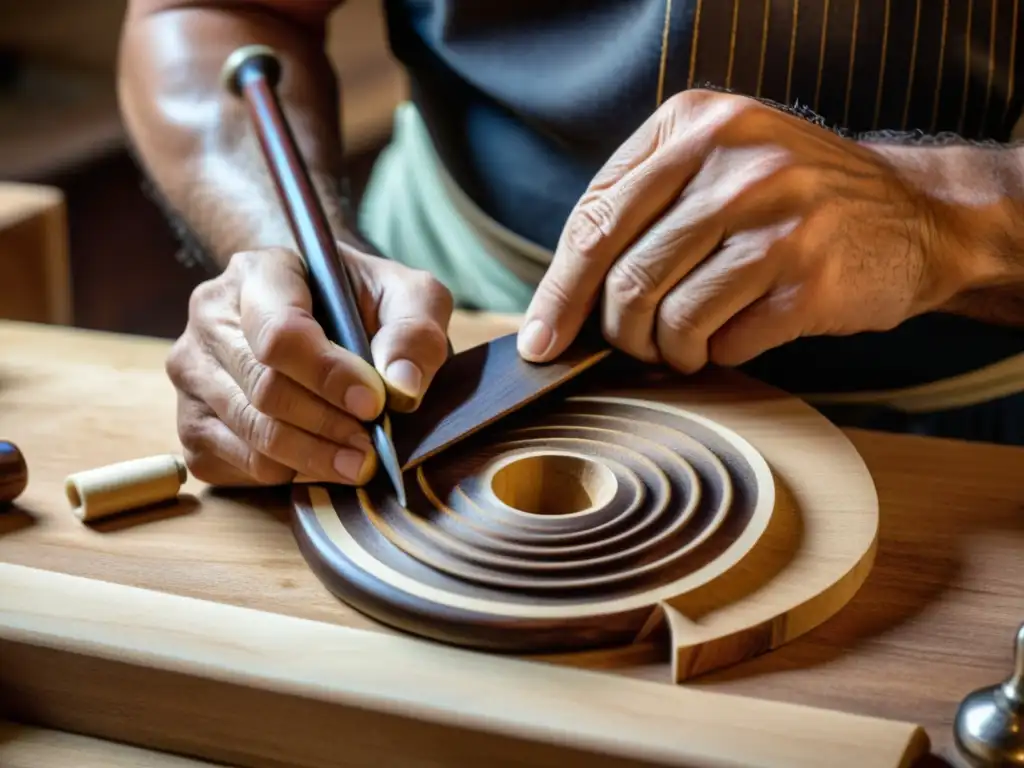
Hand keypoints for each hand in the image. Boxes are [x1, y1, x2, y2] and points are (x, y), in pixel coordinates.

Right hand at [167, 243, 452, 485]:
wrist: (319, 315)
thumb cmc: (363, 304)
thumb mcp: (408, 297)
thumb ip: (415, 331)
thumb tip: (401, 387)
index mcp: (258, 273)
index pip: (280, 335)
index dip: (329, 376)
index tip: (374, 403)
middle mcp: (210, 318)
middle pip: (264, 391)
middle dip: (326, 426)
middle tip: (373, 449)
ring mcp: (193, 373)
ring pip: (250, 434)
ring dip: (312, 458)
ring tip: (357, 463)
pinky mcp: (192, 423)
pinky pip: (236, 465)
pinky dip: (285, 475)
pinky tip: (319, 461)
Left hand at [517, 89, 983, 371]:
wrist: (914, 214)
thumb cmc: (793, 203)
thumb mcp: (718, 165)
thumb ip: (642, 206)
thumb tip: (562, 297)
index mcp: (694, 124)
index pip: (596, 218)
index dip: (559, 289)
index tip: (541, 339)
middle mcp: (735, 161)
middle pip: (625, 275)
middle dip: (614, 331)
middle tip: (630, 347)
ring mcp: (777, 217)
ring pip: (669, 316)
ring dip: (665, 351)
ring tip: (684, 346)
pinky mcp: (810, 277)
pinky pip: (724, 342)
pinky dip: (716, 355)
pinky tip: (733, 338)